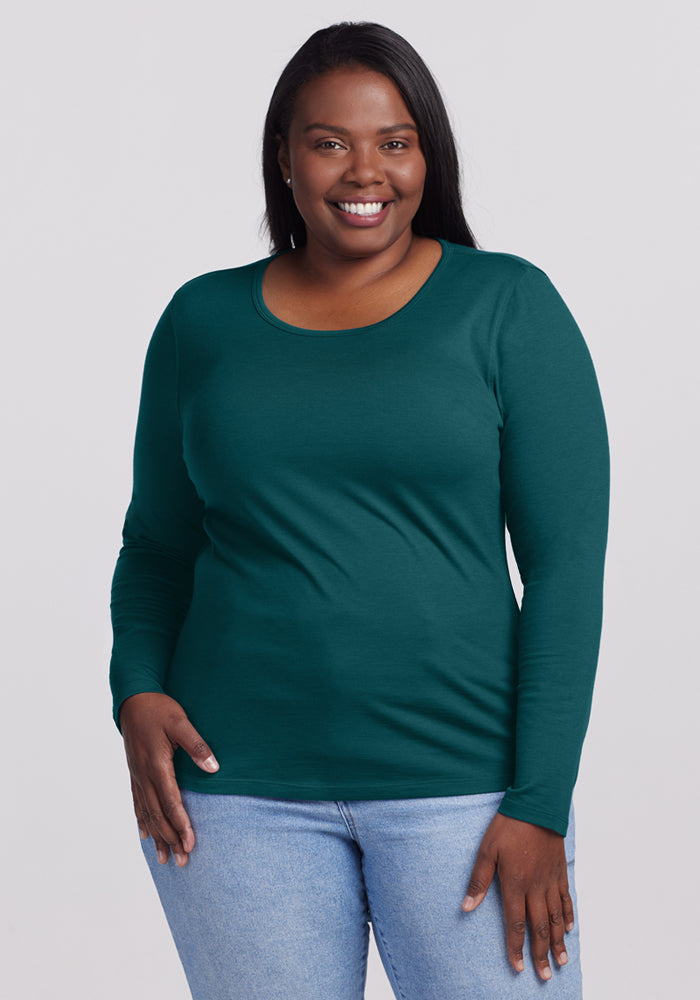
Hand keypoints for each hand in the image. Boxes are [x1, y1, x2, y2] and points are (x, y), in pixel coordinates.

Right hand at [119, 692, 218, 866]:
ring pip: (146, 813)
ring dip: (157, 837)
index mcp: (157, 765)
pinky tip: (146, 836)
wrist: (132, 699)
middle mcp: (144, 775)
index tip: (190, 844)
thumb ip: (197, 745)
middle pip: (158, 815)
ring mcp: (137, 776)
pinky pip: (137, 803)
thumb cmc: (158, 709)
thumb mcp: (181, 721)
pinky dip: (143, 822)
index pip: (170, 802)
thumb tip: (213, 768)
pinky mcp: (135, 773)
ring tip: (165, 858)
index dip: (181, 825)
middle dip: (170, 839)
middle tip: (182, 861)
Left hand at [461, 811, 573, 980]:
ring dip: (558, 941)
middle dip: (541, 953)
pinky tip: (569, 928)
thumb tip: (466, 906)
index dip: (516, 947)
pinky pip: (566, 899)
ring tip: (560, 961)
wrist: (537, 806)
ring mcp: (550, 880)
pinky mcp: (560, 871)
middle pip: (539, 927)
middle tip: (544, 975)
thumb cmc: (508, 826)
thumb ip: (478, 880)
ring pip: (555, 918)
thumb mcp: (486, 850)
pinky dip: (568, 915)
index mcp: (515, 884)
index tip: (518, 966)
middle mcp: (535, 887)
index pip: (515, 924)